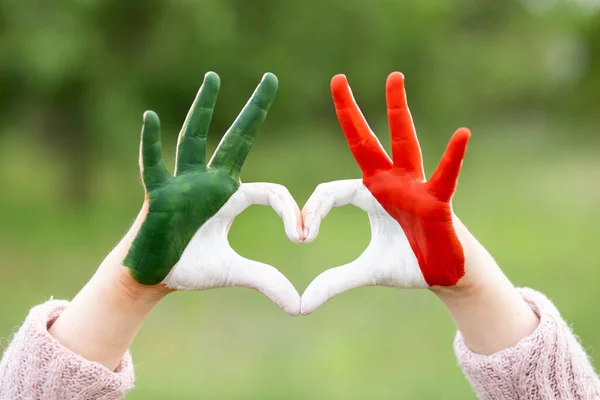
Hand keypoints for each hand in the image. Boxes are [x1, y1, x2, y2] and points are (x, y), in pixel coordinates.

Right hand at [121, 71, 302, 314]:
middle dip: (254, 110)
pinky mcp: (159, 193)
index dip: (289, 209)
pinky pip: (153, 165)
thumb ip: (267, 281)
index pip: (270, 190)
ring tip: (213, 78)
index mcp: (231, 196)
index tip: (301, 235)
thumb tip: (300, 306)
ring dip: (204, 109)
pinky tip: (149, 116)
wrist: (152, 275)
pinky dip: (150, 143)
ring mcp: (183, 183)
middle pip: (237, 140)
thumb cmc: (191, 267)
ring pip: (194, 139)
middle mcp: (210, 182)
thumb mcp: (235, 272)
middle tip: (271, 78)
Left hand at [300, 72, 537, 354]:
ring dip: (397, 110)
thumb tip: (302, 304)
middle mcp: (389, 183)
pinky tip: (462, 135)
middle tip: (337, 78)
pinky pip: (445, 176)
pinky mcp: (438, 200)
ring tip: (393, 78)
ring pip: (403, 142)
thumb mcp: (365, 270)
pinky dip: (453, 158)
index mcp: (369, 195)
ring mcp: (414, 186)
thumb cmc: (407, 263)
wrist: (444, 275)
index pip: (331, 190)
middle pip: (364, 141)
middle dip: (350, 111)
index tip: (301, 237)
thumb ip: (335, 281)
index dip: (313, 210)